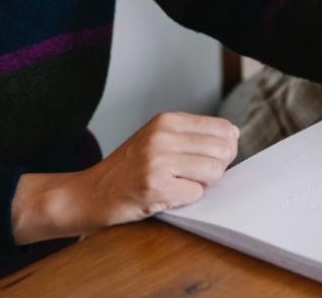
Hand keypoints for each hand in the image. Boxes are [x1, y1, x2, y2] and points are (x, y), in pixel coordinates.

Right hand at [12, 112, 238, 244]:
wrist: (88, 193)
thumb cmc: (127, 169)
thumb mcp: (158, 139)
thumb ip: (193, 135)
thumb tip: (234, 135)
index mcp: (167, 120)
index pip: (222, 128)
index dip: (226, 148)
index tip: (212, 159)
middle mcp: (163, 136)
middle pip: (222, 150)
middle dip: (216, 168)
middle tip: (194, 176)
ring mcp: (158, 161)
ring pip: (213, 172)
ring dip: (202, 185)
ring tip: (179, 185)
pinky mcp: (154, 187)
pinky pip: (195, 194)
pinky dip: (186, 200)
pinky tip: (165, 196)